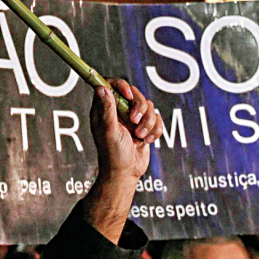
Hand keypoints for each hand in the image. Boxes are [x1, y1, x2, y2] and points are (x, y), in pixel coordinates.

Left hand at [80, 79, 160, 243]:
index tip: (127, 94)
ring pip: (149, 106)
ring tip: (140, 136)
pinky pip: (157, 119)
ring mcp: (133, 118)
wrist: (127, 173)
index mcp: (105, 110)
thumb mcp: (109, 131)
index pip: (110, 85)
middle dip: (139, 108)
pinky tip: (146, 141)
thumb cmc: (113, 154)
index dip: (120, 85)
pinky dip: (155, 130)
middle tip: (134, 121)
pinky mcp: (145, 126)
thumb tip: (101, 88)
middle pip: (134, 94)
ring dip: (148, 122)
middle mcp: (119, 111)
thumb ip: (107, 110)